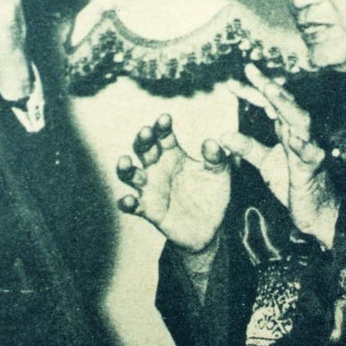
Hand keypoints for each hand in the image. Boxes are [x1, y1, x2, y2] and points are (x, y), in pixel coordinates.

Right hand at [117, 114, 229, 251]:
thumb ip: (216, 158)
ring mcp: (151, 189)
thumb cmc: (212, 195)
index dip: (162, 127)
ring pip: (131, 175)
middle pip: (145, 150)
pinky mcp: (149, 210)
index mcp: (174, 155)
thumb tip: (212, 142)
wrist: (210, 227)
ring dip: (126, 168)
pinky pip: (134, 205)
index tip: (165, 118)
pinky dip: (127, 202)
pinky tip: (129, 200)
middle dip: (143, 140)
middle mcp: (158, 169)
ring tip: (125, 161)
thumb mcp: (220, 175)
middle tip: (146, 132)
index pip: (164, 137)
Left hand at [228, 64, 338, 247]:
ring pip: (301, 121)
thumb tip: (223, 134)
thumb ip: (247, 147)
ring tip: (271, 91)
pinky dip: (304, 146)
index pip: (268, 105)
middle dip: (268, 86)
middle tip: (250, 71)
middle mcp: (298, 134)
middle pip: (284, 104)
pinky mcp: (314, 170)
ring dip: (286, 105)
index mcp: (286, 130)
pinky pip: (312, 156)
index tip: (230, 83)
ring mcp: (308, 149)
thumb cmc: (294, 182)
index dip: (251, 92)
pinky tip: (294, 140)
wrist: (317, 212)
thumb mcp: (265, 162)